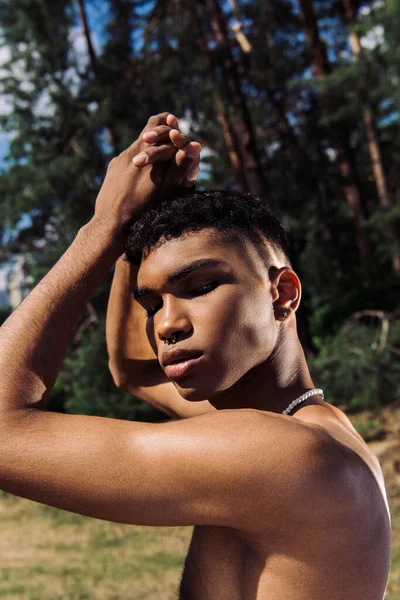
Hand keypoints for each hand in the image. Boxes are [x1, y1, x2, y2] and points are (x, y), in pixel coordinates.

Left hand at [94, 112, 201, 231]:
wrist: (111, 224)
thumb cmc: (144, 210)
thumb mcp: (168, 190)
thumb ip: (180, 166)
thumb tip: (195, 144)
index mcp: (146, 153)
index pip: (158, 124)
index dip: (169, 124)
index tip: (175, 127)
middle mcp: (131, 151)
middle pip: (148, 133)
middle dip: (159, 137)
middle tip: (168, 144)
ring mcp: (119, 159)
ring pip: (138, 148)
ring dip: (149, 153)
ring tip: (157, 170)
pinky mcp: (112, 168)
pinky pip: (128, 160)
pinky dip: (138, 164)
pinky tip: (141, 181)